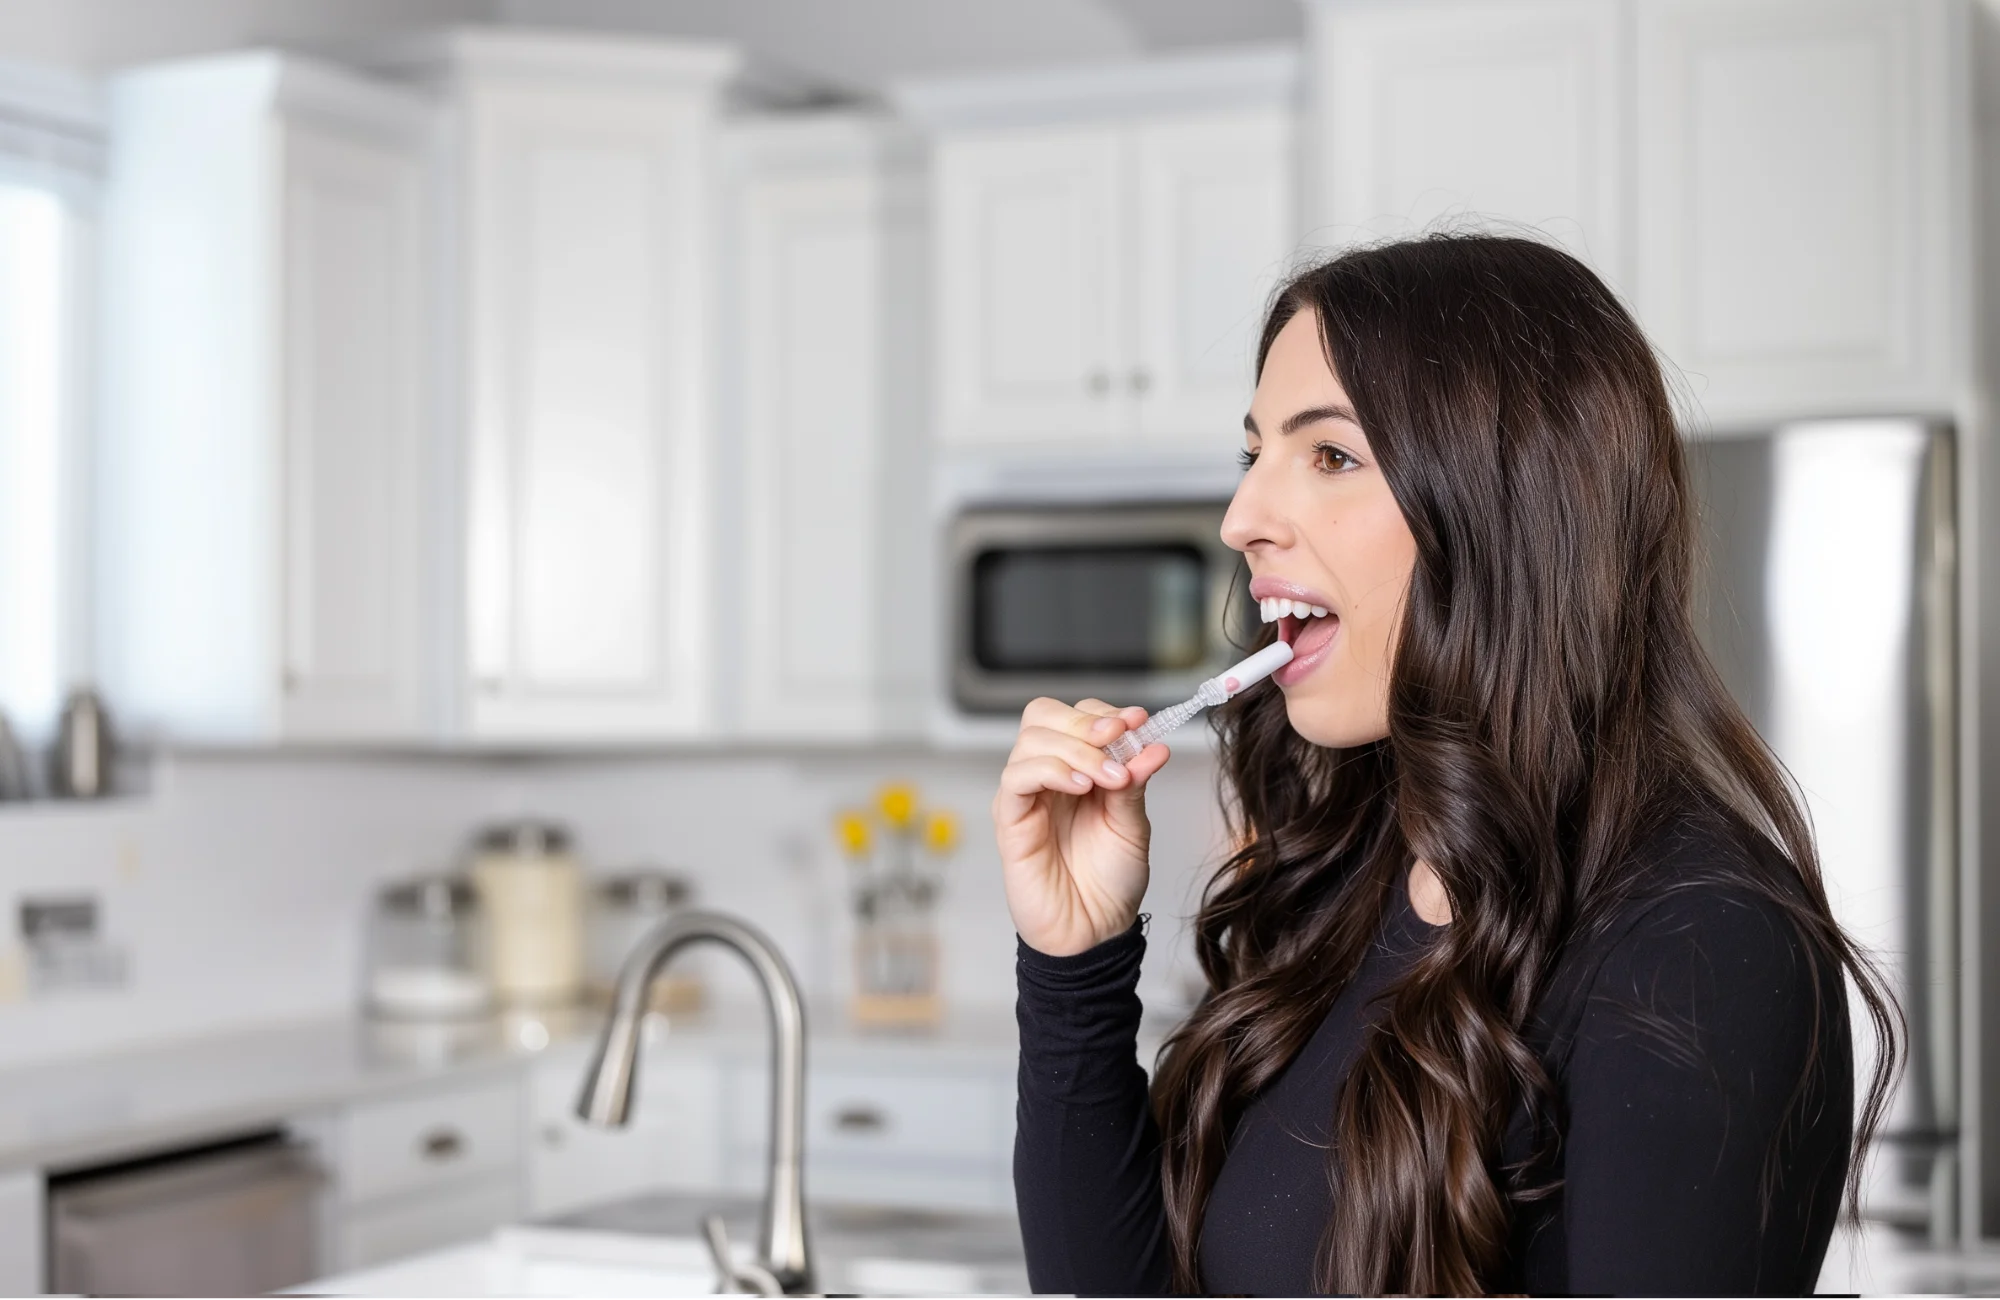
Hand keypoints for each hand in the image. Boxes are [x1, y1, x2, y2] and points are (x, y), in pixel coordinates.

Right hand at [992, 697, 1171, 956]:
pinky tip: (1080, 786)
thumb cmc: (1110, 882)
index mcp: (1079, 769)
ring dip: (1077, 749)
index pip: (1078, 717)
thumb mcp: (1132, 824)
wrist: (1094, 931)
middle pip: (1044, 716)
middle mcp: (1048, 776)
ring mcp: (1026, 796)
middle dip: (1086, 722)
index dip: (1105, 714)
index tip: (1138, 721)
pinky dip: (1050, 770)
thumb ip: (1134, 782)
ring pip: (1032, 740)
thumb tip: (1152, 744)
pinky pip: (1016, 777)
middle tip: (1118, 738)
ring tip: (1109, 777)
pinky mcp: (1010, 819)